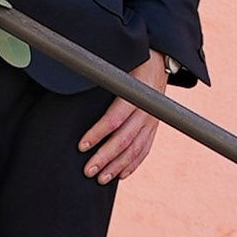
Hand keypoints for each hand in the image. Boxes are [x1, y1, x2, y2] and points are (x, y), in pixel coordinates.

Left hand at [80, 49, 169, 182]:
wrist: (161, 57)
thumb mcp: (119, 62)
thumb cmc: (133, 59)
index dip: (98, 133)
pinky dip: (133, 164)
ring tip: (100, 178)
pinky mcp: (155, 126)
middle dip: (105, 157)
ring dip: (117, 166)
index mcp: (137, 92)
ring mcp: (153, 120)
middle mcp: (148, 109)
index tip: (81, 146)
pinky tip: (121, 175)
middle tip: (88, 170)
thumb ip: (101, 73)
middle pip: (125, 139)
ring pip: (135, 148)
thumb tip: (74, 73)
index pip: (115, 118)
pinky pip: (145, 149)